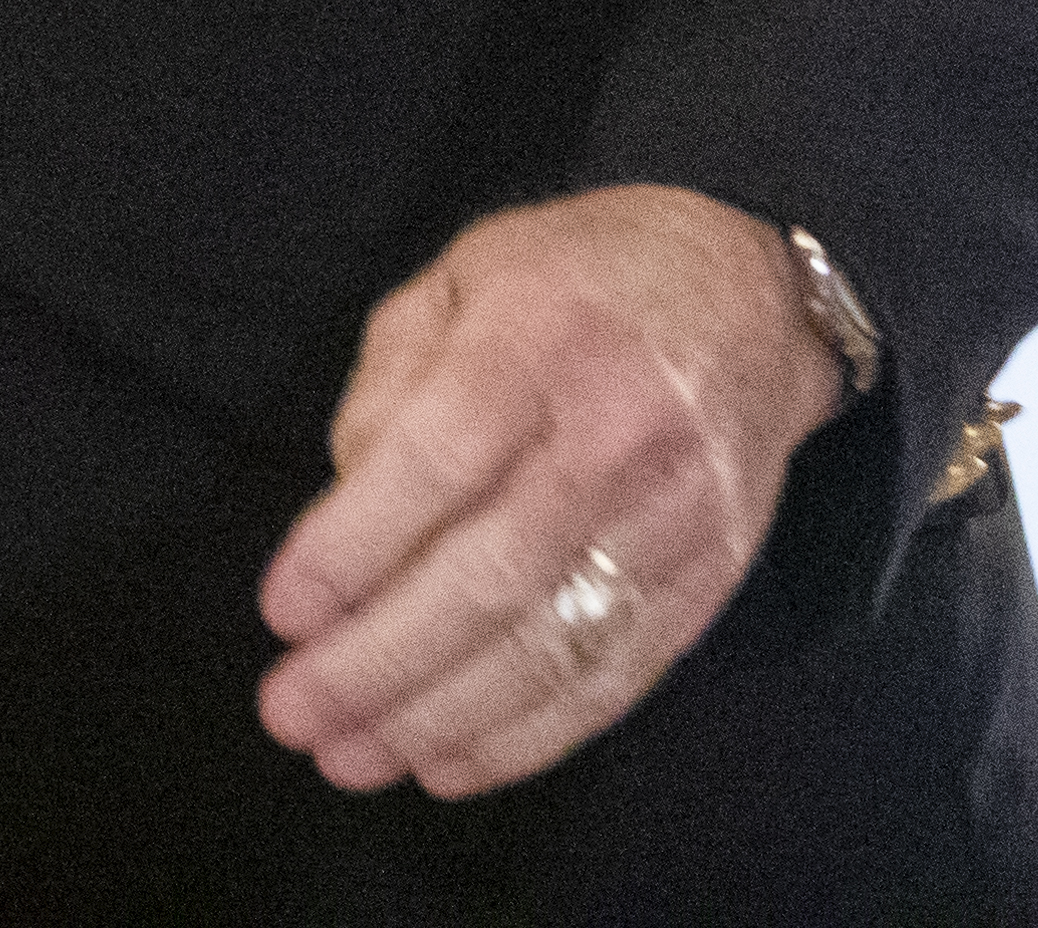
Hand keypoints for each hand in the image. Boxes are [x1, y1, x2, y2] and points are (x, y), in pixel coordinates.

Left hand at [252, 186, 842, 798]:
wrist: (753, 300)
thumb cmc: (578, 281)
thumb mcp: (463, 274)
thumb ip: (393, 380)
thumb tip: (348, 503)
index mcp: (541, 335)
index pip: (441, 455)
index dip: (355, 543)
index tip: (283, 610)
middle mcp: (617, 432)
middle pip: (491, 572)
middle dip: (379, 659)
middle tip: (292, 712)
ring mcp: (674, 518)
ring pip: (550, 644)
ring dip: (440, 717)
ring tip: (351, 756)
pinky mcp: (705, 582)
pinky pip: (611, 678)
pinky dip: (526, 737)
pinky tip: (447, 763)